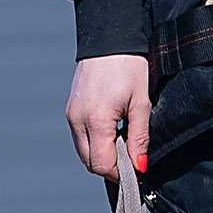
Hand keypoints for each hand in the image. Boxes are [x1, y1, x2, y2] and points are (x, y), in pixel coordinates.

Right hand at [65, 54, 152, 181]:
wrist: (110, 38)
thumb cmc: (129, 66)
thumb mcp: (141, 103)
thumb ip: (139, 138)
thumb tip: (139, 166)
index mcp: (95, 119)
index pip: (101, 164)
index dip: (121, 173)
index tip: (137, 171)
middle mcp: (77, 119)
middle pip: (90, 162)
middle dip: (111, 167)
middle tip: (133, 160)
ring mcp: (71, 114)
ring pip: (83, 152)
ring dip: (102, 155)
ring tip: (124, 142)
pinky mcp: (70, 110)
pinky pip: (80, 138)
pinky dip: (95, 143)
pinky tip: (112, 132)